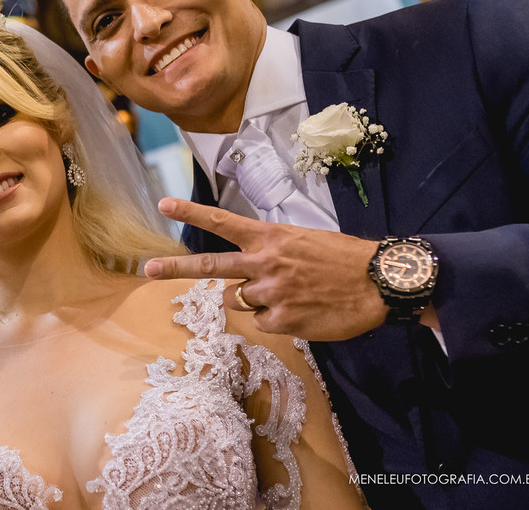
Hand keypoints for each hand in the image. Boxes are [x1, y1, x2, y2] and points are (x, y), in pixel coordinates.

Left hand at [145, 198, 386, 339]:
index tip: (164, 204)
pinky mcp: (282, 321)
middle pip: (210, 266)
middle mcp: (263, 263)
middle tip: (149, 268)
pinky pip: (262, 324)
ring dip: (251, 299)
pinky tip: (300, 311)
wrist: (379, 282)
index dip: (192, 212)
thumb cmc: (342, 258)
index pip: (222, 222)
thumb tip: (248, 273)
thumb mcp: (302, 241)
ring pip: (237, 301)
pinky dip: (276, 320)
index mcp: (269, 238)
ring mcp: (270, 293)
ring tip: (286, 293)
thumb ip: (269, 252)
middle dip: (176, 268)